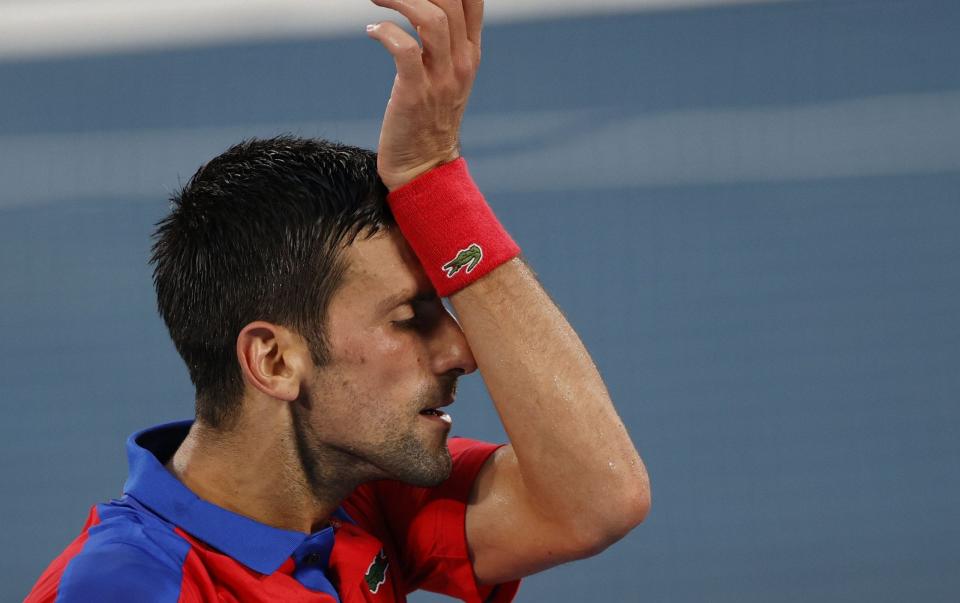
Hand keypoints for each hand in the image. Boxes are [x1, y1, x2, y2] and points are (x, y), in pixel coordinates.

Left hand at [366, 0, 482, 190]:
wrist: (425, 165)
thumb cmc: (430, 117)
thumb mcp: (449, 75)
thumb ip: (446, 41)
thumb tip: (424, 6)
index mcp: (471, 53)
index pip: (472, 1)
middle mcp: (461, 62)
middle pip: (450, 2)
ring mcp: (441, 79)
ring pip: (431, 19)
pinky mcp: (415, 93)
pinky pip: (404, 49)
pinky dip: (385, 32)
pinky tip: (372, 31)